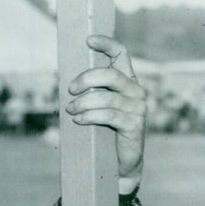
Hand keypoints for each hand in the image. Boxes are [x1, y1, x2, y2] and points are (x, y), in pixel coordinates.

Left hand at [66, 35, 146, 192]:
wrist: (119, 165)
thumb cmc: (104, 134)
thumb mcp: (97, 109)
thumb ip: (90, 94)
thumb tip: (66, 84)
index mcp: (127, 82)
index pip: (121, 54)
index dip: (107, 44)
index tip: (88, 40)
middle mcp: (136, 91)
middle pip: (110, 75)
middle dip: (86, 79)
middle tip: (70, 90)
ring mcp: (138, 108)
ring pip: (106, 98)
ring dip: (83, 103)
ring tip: (71, 110)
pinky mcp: (135, 125)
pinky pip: (109, 116)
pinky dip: (90, 117)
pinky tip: (79, 120)